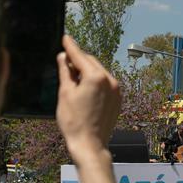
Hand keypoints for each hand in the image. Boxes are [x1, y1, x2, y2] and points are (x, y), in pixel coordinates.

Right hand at [56, 35, 120, 182]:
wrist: (90, 145)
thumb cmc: (74, 121)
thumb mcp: (65, 93)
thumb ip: (65, 71)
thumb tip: (64, 57)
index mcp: (96, 77)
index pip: (80, 56)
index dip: (71, 47)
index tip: (65, 38)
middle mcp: (110, 80)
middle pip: (91, 63)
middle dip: (78, 60)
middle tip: (65, 60)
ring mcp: (116, 90)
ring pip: (99, 73)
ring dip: (87, 71)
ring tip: (73, 77)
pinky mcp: (118, 100)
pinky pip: (106, 84)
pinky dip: (95, 81)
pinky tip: (85, 88)